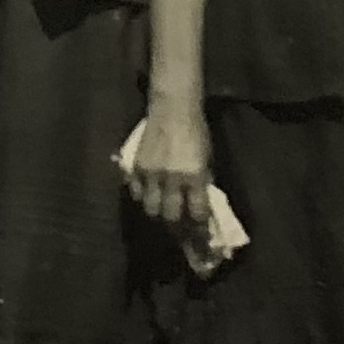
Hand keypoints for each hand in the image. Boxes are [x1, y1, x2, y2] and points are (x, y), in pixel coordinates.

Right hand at [130, 100, 212, 248]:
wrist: (173, 108)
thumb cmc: (196, 132)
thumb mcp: (206, 158)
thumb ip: (202, 182)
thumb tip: (200, 205)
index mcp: (195, 176)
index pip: (197, 213)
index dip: (200, 228)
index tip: (201, 235)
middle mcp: (172, 178)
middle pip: (171, 217)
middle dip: (176, 226)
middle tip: (180, 229)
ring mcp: (152, 174)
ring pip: (151, 209)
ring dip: (158, 214)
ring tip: (163, 212)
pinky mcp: (137, 167)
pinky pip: (137, 193)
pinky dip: (143, 197)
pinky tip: (148, 194)